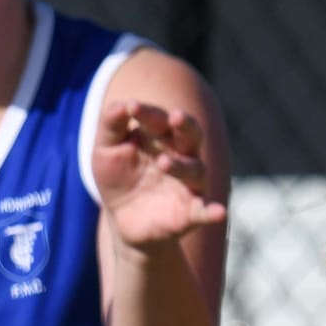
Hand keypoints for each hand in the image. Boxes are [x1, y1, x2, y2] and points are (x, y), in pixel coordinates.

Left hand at [92, 99, 226, 254]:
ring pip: (195, 170)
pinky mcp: (189, 213)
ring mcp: (188, 184)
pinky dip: (212, 211)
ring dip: (182, 166)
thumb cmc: (118, 177)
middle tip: (175, 116)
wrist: (121, 220)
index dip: (147, 113)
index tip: (132, 108)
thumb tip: (123, 105)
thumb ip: (112, 125)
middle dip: (185, 125)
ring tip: (163, 163)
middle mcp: (181, 156)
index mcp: (161, 137)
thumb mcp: (106, 149)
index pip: (160, 120)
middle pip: (191, 135)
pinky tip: (219, 213)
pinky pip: (204, 211)